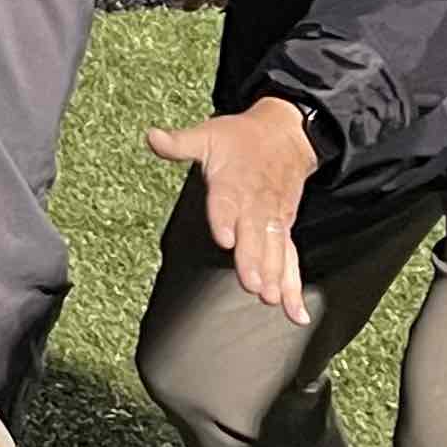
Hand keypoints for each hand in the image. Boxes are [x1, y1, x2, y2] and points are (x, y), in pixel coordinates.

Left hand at [146, 97, 319, 323]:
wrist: (286, 134)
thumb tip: (152, 136)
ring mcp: (273, 219)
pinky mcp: (283, 230)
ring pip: (276, 248)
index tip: (225, 238)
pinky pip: (291, 259)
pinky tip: (295, 312)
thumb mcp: (207, 134)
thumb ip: (179, 143)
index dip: (226, 218)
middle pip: (254, 232)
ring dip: (274, 274)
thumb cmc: (240, 139)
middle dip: (254, 258)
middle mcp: (256, 203)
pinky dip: (293, 286)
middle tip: (251, 283)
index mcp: (233, 181)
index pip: (228, 200)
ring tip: (270, 297)